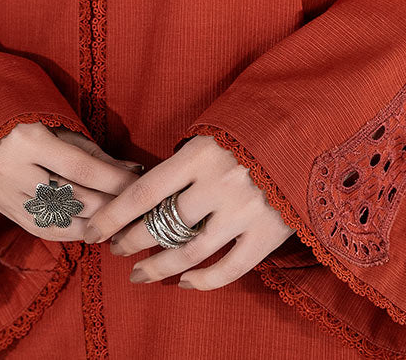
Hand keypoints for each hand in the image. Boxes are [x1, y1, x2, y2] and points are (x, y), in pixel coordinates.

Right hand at [0, 122, 142, 242]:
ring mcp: (5, 193)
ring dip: (92, 223)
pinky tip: (89, 230)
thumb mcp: (52, 118)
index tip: (139, 183)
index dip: (113, 178)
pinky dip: (68, 232)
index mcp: (27, 139)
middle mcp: (14, 170)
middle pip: (71, 197)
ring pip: (58, 220)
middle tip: (135, 205)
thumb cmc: (18, 108)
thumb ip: (89, 147)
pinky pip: (40, 229)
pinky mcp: (1, 207)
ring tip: (118, 221)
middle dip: (108, 203)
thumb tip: (128, 170)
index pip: (80, 166)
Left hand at [80, 134, 295, 287]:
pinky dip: (203, 281)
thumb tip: (152, 188)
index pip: (143, 192)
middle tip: (116, 250)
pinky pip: (229, 269)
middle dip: (131, 241)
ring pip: (189, 253)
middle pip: (161, 225)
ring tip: (140, 275)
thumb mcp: (215, 128)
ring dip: (159, 268)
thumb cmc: (255, 123)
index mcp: (199, 153)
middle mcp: (217, 184)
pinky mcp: (268, 234)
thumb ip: (186, 158)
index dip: (114, 216)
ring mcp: (243, 212)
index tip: (94, 231)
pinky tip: (185, 282)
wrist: (311, 127)